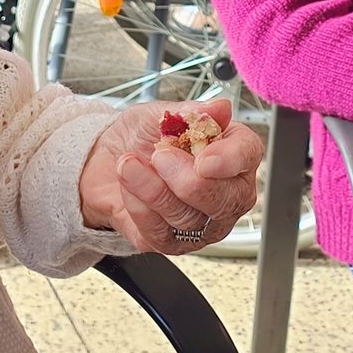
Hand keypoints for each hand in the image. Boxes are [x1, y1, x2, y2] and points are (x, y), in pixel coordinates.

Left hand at [77, 98, 261, 252]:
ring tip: (129, 164)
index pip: (247, 155)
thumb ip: (190, 113)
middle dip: (187, 180)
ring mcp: (204, 223)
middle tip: (159, 156)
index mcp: (232, 152)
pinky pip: (161, 232)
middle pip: (226, 199)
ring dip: (152, 188)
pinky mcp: (174, 243)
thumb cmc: (141, 137)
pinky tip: (129, 186)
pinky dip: (139, 206)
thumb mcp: (159, 113)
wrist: (105, 161)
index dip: (230, 159)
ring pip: (190, 217)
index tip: (204, 158)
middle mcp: (227, 192)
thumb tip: (219, 109)